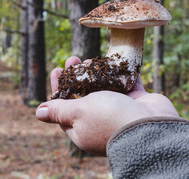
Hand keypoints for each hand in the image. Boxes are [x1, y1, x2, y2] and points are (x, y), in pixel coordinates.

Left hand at [36, 56, 178, 155]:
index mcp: (82, 130)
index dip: (58, 88)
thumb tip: (38, 112)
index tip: (57, 69)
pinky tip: (115, 60)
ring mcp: (120, 111)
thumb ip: (60, 110)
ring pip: (105, 88)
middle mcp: (100, 122)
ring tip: (91, 58)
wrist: (150, 126)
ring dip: (98, 73)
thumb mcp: (78, 112)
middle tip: (73, 58)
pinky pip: (127, 84)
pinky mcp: (137, 102)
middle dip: (78, 76)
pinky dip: (121, 73)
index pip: (64, 108)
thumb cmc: (109, 118)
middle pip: (84, 96)